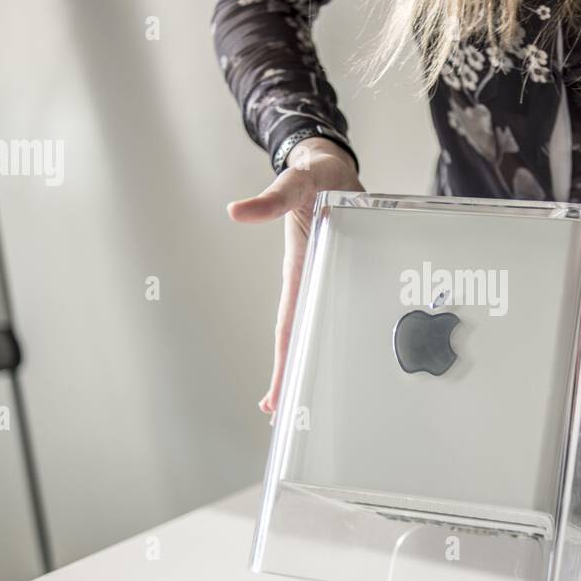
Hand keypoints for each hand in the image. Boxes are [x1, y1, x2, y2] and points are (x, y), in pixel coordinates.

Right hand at [227, 138, 362, 415]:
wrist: (327, 163)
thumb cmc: (313, 175)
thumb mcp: (294, 183)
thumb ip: (270, 199)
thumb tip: (238, 212)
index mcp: (303, 270)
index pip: (291, 327)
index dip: (285, 364)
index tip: (275, 401)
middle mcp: (312, 279)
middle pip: (302, 337)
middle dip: (293, 376)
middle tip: (284, 418)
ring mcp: (326, 275)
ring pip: (319, 324)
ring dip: (313, 358)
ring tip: (305, 396)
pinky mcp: (343, 266)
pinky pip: (340, 301)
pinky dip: (337, 326)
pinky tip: (339, 344)